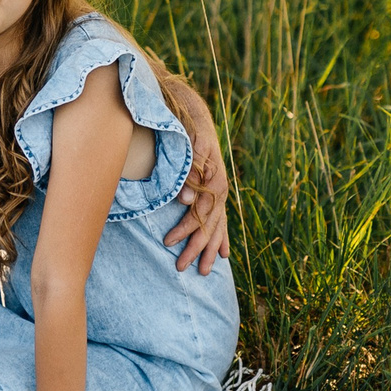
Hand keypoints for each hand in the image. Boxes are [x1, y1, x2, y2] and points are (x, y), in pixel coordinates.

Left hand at [165, 132, 231, 277]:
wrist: (196, 119)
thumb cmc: (189, 133)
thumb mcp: (189, 147)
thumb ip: (189, 173)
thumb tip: (185, 200)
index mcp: (213, 182)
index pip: (199, 213)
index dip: (184, 230)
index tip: (167, 242)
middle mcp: (220, 191)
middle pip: (209, 226)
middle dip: (195, 248)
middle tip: (181, 267)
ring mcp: (220, 194)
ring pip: (217, 227)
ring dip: (209, 250)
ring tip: (203, 272)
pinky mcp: (217, 194)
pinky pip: (222, 221)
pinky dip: (222, 238)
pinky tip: (223, 254)